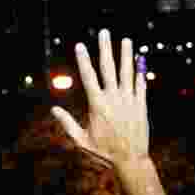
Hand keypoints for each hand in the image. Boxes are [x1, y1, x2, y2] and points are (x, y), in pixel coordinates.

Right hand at [52, 29, 148, 168]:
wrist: (131, 161)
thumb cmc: (104, 153)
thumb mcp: (81, 141)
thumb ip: (68, 124)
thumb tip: (54, 110)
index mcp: (97, 105)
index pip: (88, 77)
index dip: (83, 60)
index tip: (80, 45)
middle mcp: (114, 99)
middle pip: (109, 69)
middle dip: (105, 49)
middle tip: (104, 33)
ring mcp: (129, 101)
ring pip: (127, 73)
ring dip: (126, 55)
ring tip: (126, 40)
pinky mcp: (141, 106)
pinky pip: (141, 85)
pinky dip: (140, 71)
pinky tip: (140, 59)